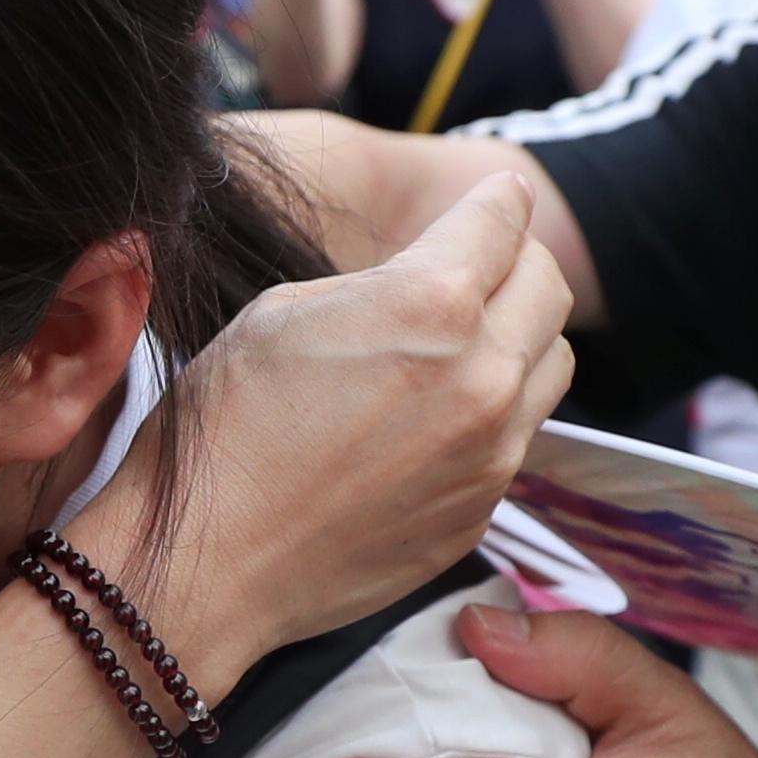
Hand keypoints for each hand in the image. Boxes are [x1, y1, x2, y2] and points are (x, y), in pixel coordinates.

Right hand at [156, 173, 572, 656]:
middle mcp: (482, 375)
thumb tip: (424, 270)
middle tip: (479, 264)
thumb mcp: (286, 310)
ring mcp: (492, 452)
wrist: (208, 562)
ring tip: (460, 344)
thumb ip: (381, 282)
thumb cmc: (224, 428)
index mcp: (432, 305)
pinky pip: (517, 437)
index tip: (498, 195)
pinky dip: (492, 412)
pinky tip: (431, 419)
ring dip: (518, 338)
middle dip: (517, 262)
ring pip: (550, 364)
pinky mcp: (482, 508)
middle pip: (549, 287)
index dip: (498, 199)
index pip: (503, 220)